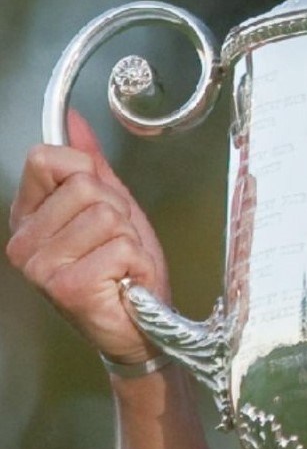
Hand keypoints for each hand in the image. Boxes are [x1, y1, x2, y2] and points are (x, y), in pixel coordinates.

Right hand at [8, 110, 172, 368]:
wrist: (141, 327)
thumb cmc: (124, 272)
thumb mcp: (111, 207)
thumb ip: (90, 164)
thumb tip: (73, 120)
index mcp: (28, 217)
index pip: (47, 159)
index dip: (86, 174)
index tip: (99, 205)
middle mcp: (23, 241)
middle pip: (85, 186)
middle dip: (118, 213)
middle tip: (118, 245)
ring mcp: (40, 265)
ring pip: (106, 215)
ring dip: (129, 239)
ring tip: (122, 264)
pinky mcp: (66, 285)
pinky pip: (120, 246)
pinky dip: (136, 262)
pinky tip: (124, 281)